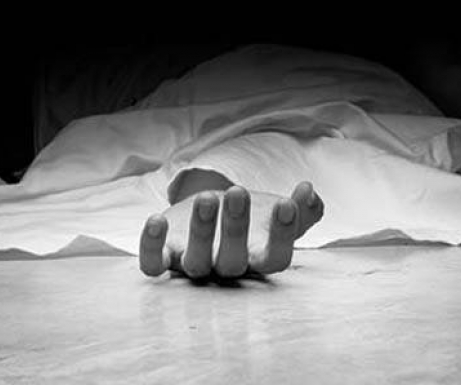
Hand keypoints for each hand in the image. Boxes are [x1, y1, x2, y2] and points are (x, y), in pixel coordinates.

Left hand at [139, 182, 323, 278]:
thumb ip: (302, 208)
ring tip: (208, 197)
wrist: (212, 218)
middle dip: (236, 228)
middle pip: (233, 262)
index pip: (276, 259)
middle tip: (240, 192)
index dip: (283, 236)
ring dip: (201, 231)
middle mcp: (227, 269)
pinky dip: (150, 247)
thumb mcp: (277, 213)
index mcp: (259, 260)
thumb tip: (309, 192)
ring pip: (195, 262)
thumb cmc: (252, 220)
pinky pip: (153, 265)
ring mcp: (194, 265)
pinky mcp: (166, 258)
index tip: (286, 203)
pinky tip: (156, 220)